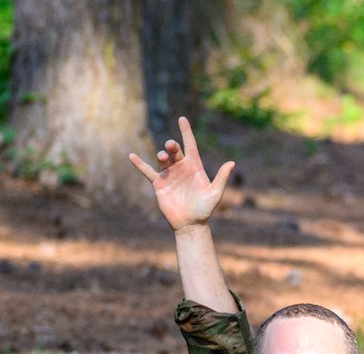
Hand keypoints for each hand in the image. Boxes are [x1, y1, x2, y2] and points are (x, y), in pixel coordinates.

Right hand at [128, 116, 232, 233]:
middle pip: (175, 151)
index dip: (186, 132)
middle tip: (171, 145)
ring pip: (163, 159)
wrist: (190, 224)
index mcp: (195, 167)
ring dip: (162, 155)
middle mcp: (181, 168)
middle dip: (172, 146)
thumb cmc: (205, 209)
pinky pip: (147, 171)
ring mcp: (169, 174)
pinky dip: (140, 164)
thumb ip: (221, 178)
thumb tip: (232, 163)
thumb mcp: (215, 193)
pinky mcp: (159, 183)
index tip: (182, 119)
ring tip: (163, 156)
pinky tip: (131, 156)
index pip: (190, 145)